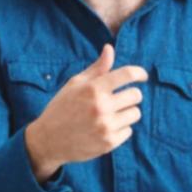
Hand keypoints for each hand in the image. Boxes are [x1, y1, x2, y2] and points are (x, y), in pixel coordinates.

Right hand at [24, 44, 146, 180]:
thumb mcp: (75, 84)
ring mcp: (106, 126)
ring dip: (127, 112)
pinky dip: (121, 129)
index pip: (127, 74)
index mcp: (93, 89)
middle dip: (130, 95)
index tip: (142, 76)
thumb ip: (97, 68)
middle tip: (119, 99)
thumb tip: (109, 48)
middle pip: (136, 95)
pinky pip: (129, 131)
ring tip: (111, 114)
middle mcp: (101, 107)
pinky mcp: (109, 143)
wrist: (48, 140)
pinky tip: (105, 127)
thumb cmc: (62, 108)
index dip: (139, 73)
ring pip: (135, 114)